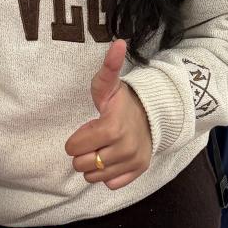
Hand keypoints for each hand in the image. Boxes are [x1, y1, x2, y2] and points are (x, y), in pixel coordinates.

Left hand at [64, 40, 152, 190]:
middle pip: (81, 165)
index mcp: (112, 128)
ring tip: (104, 148)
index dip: (76, 139)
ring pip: (93, 177)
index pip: (73, 148)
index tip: (88, 128)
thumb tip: (118, 43)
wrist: (154, 114)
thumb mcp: (109, 85)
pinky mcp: (137, 172)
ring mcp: (132, 162)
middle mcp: (124, 149)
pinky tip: (113, 158)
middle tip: (95, 139)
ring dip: (94, 164)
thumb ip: (109, 67)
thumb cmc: (123, 100)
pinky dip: (108, 174)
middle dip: (83, 152)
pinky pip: (111, 184)